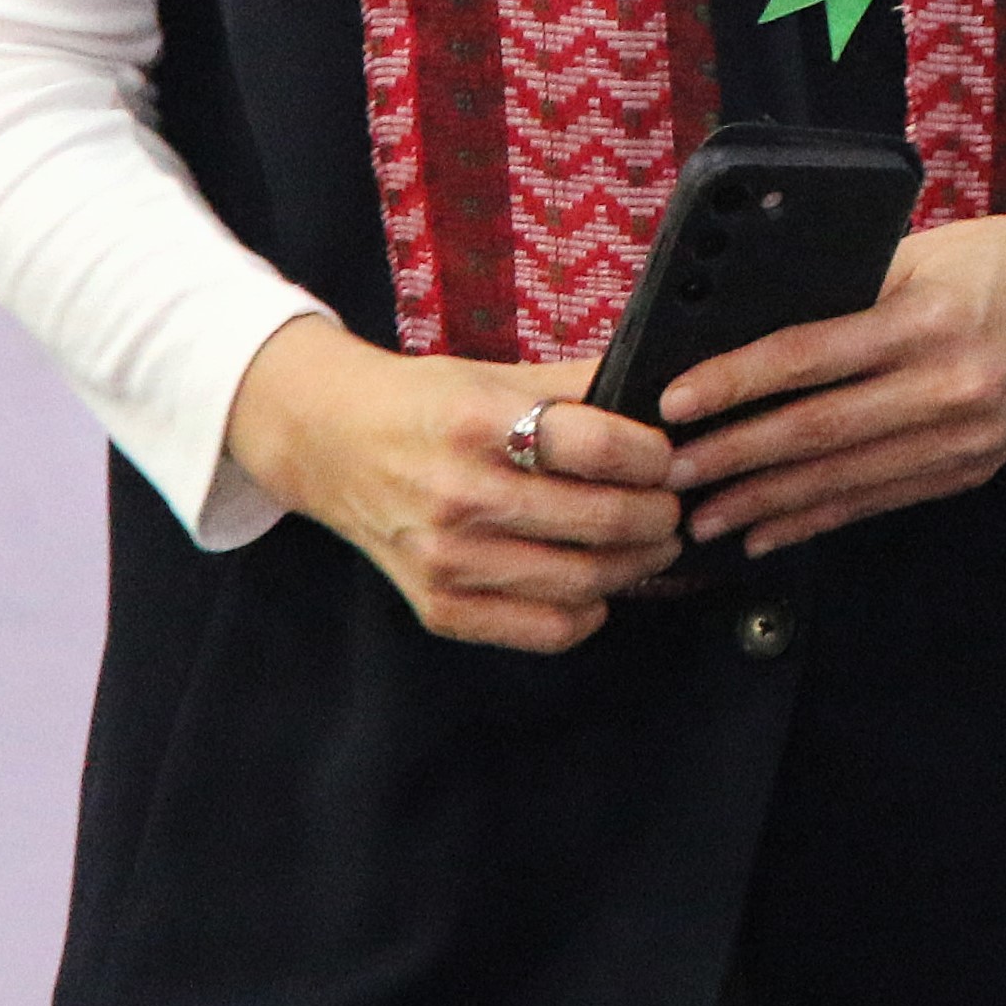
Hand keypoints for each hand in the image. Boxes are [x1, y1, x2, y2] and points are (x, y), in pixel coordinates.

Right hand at [222, 315, 680, 650]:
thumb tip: (665, 398)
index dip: (654, 456)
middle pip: (602, 520)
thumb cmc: (428, 405)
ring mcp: (447, 560)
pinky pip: (543, 630)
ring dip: (637, 565)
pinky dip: (588, 612)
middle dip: (660, 515)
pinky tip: (598, 587)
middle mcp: (460, 496)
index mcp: (478, 423)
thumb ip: (578, 385)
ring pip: (583, 580)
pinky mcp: (439, 606)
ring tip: (652, 543)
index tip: (667, 457)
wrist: (334, 445)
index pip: (600, 448)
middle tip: (672, 505)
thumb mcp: (498, 375)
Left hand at [659, 171, 1005, 552]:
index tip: (675, 403)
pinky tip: (767, 533)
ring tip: (703, 518)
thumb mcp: (923, 254)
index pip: (808, 356)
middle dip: (734, 457)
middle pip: (816, 430)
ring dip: (764, 504)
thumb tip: (749, 329)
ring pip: (843, 479)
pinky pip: (878, 501)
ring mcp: (962, 437)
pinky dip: (817, 519)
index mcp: (926, 318)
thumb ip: (850, 292)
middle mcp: (946, 385)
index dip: (735, 383)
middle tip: (669, 475)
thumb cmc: (1000, 261)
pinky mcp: (970, 469)